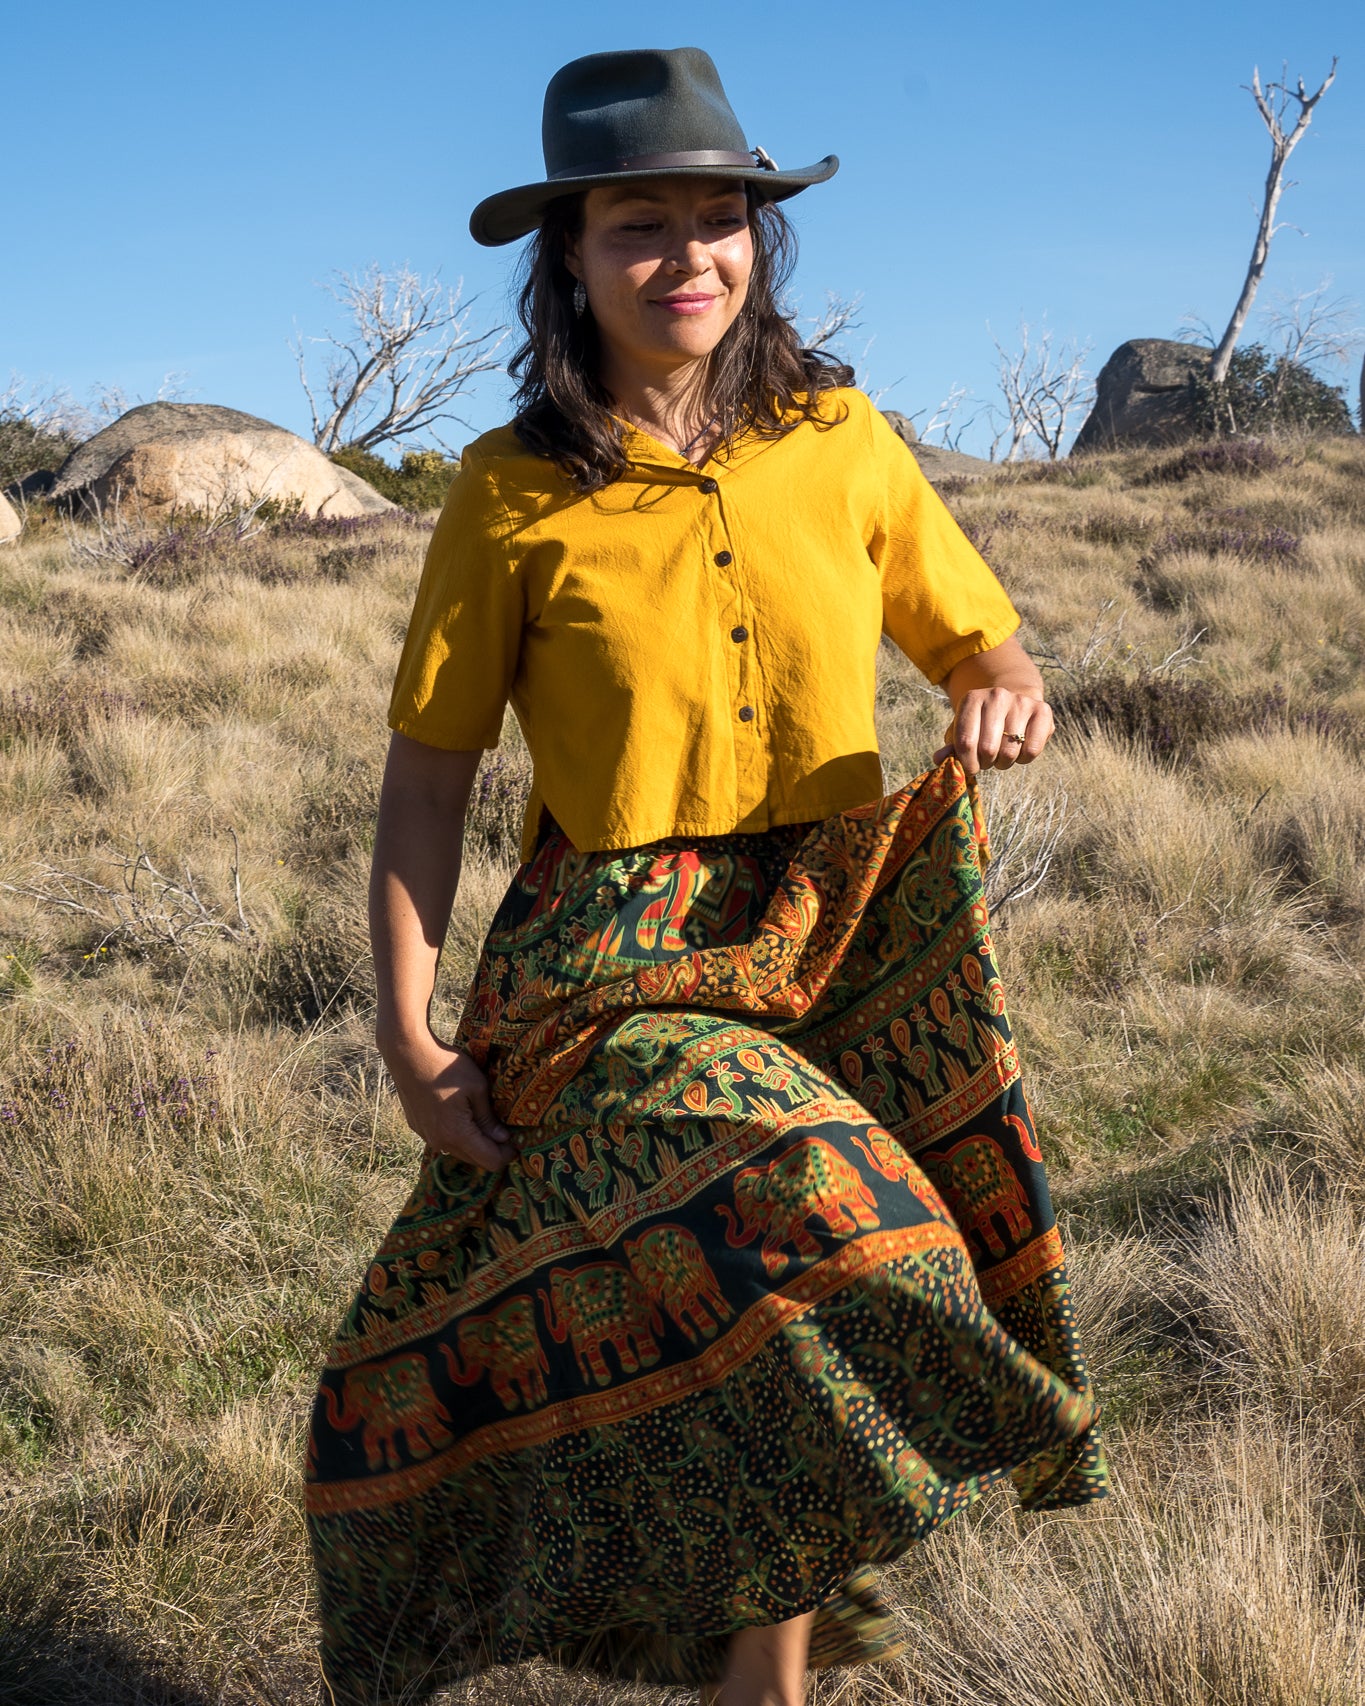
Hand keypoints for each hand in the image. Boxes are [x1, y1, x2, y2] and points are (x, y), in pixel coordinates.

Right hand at [380, 1030, 512, 1169]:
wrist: (408, 1054)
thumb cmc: (445, 1067)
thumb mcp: (477, 1087)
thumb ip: (489, 1118)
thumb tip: (502, 1138)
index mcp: (458, 1134)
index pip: (489, 1161)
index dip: (506, 1155)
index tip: (515, 1143)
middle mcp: (440, 1142)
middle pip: (474, 1160)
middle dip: (491, 1151)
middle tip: (503, 1132)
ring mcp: (426, 1136)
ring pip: (457, 1151)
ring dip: (473, 1144)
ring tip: (483, 1122)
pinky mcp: (417, 1127)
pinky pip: (442, 1140)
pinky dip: (456, 1135)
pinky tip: (461, 1115)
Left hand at [933, 687, 1053, 773]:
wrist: (1013, 698)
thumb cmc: (982, 721)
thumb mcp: (963, 729)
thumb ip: (951, 745)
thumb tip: (938, 759)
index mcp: (972, 699)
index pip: (965, 741)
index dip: (967, 763)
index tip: (970, 768)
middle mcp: (997, 696)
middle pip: (988, 749)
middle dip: (985, 763)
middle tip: (986, 760)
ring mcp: (1021, 702)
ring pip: (1010, 752)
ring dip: (1004, 762)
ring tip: (1001, 754)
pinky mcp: (1042, 711)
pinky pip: (1031, 750)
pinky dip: (1023, 759)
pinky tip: (1018, 749)